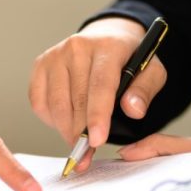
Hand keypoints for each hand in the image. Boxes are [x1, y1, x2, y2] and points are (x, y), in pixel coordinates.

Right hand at [29, 17, 167, 172]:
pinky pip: (39, 103)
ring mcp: (55, 55)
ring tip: (79, 140)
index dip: (97, 116)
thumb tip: (133, 110)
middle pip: (76, 100)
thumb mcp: (151, 71)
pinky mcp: (40, 65)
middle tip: (88, 153)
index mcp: (107, 47)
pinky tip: (67, 120)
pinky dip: (52, 120)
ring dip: (67, 130)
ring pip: (56, 105)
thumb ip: (145, 91)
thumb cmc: (128, 59)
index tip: (97, 141)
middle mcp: (77, 47)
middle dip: (82, 133)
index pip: (100, 85)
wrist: (106, 37)